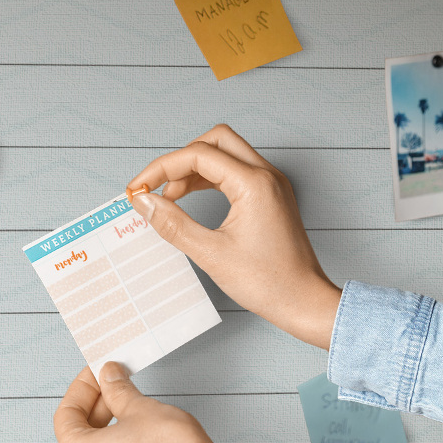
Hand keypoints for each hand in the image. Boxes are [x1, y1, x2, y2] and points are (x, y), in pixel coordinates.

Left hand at [53, 363, 235, 442]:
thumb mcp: (140, 407)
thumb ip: (117, 390)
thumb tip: (109, 378)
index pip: (67, 413)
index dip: (83, 387)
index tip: (97, 372)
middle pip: (79, 435)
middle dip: (98, 406)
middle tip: (115, 384)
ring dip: (108, 427)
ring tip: (130, 406)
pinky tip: (139, 433)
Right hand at [126, 124, 341, 349]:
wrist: (304, 301)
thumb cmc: (268, 283)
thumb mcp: (211, 254)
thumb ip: (173, 224)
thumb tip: (144, 202)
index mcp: (254, 184)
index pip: (198, 155)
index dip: (162, 169)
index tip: (139, 189)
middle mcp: (267, 176)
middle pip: (216, 141)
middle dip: (181, 159)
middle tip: (159, 187)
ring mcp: (273, 185)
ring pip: (227, 155)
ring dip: (196, 169)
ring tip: (171, 198)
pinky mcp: (273, 197)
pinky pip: (238, 173)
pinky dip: (212, 179)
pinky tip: (193, 199)